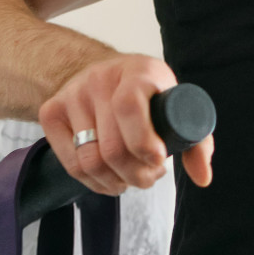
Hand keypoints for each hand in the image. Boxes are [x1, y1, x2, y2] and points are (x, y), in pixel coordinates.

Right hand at [36, 53, 214, 194]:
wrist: (103, 73)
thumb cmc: (147, 95)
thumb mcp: (175, 106)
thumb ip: (196, 141)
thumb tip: (202, 178)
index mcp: (137, 72)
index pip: (129, 107)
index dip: (143, 142)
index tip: (158, 161)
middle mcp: (99, 79)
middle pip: (111, 147)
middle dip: (135, 174)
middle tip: (148, 177)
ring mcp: (72, 95)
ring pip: (89, 161)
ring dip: (115, 182)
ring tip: (131, 179)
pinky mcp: (51, 112)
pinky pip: (71, 164)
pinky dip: (94, 182)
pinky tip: (109, 178)